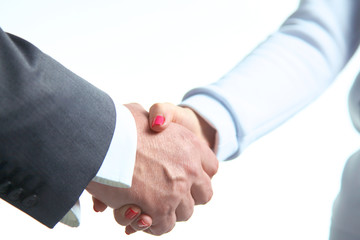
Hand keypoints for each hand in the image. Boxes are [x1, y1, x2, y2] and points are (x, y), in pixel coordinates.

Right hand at [86, 103, 217, 234]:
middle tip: (167, 196)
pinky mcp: (159, 208)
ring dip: (168, 212)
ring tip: (148, 207)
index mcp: (191, 144)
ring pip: (185, 213)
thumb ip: (159, 119)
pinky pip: (163, 226)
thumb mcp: (145, 114)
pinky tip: (137, 214)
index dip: (198, 176)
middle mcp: (190, 168)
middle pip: (203, 194)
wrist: (99, 135)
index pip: (210, 168)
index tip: (186, 179)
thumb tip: (158, 124)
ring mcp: (177, 189)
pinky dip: (152, 225)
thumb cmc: (119, 123)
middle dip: (187, 197)